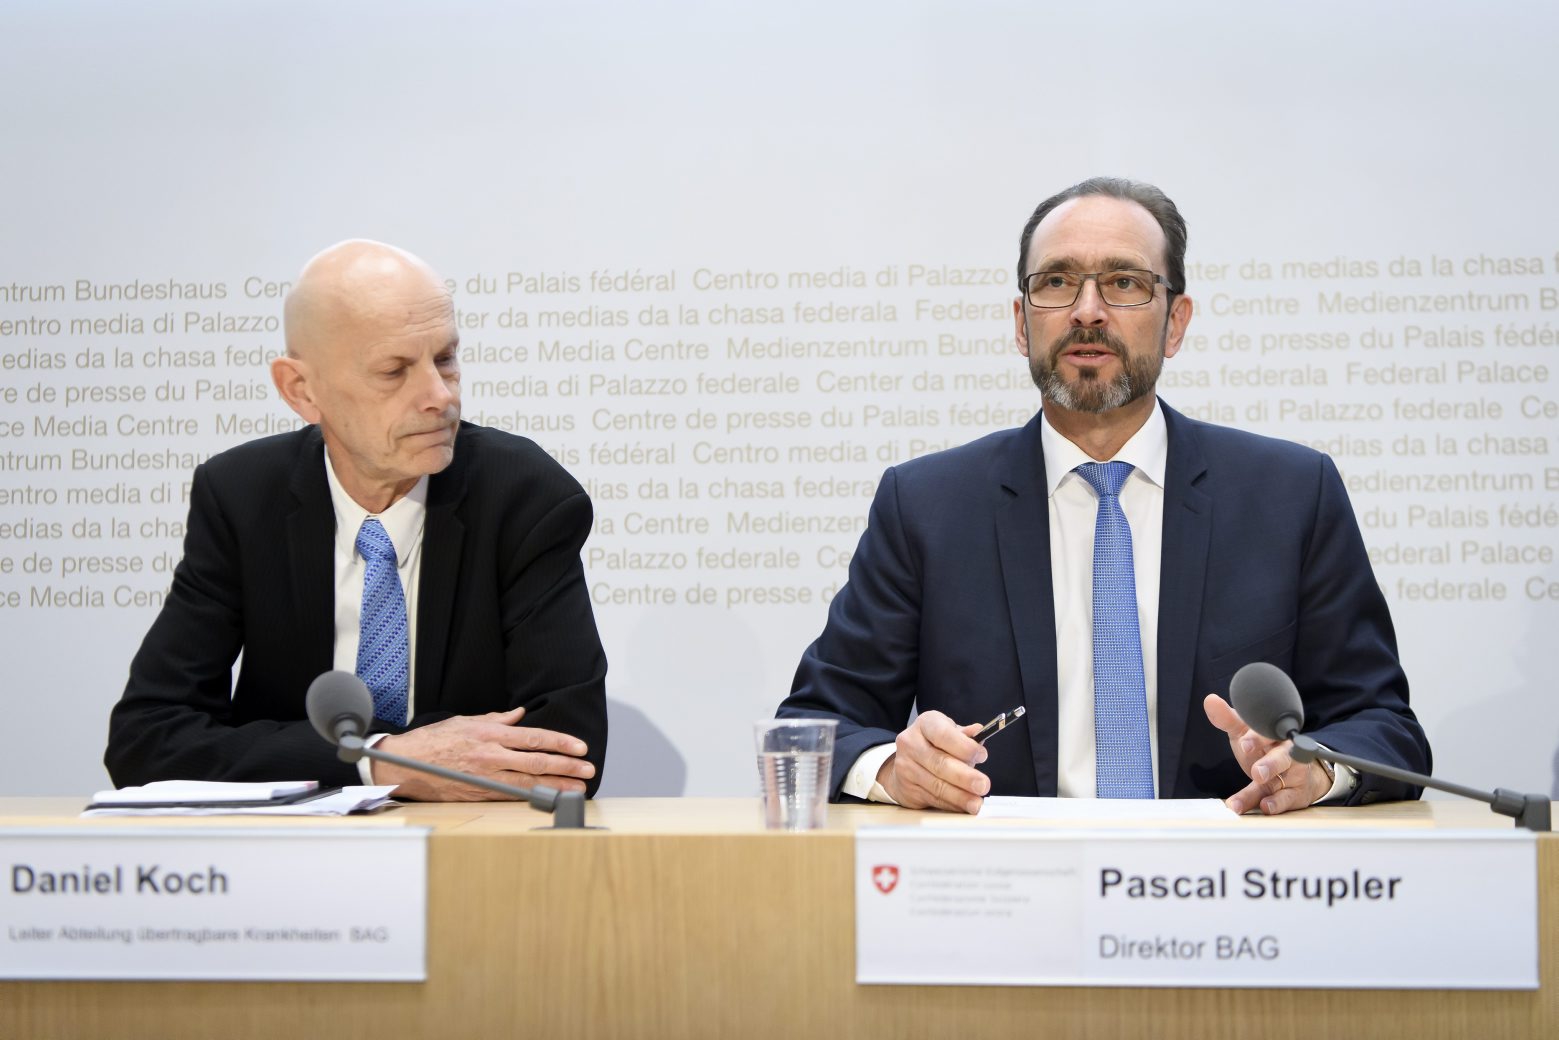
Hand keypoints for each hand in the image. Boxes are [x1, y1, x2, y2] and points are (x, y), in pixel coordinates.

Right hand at [372, 706, 594, 800]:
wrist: (406, 763)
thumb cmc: (435, 740)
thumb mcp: (466, 722)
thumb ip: (496, 720)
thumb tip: (519, 715)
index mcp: (490, 734)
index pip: (534, 738)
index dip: (560, 743)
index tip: (579, 748)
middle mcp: (491, 755)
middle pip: (537, 762)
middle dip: (566, 767)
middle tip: (588, 771)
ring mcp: (486, 777)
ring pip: (528, 783)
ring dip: (556, 786)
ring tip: (577, 789)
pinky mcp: (479, 794)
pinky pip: (511, 796)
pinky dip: (533, 798)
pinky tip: (549, 799)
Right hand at [875, 710, 989, 814]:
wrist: (906, 761)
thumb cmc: (933, 744)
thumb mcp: (949, 731)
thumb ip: (965, 735)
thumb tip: (978, 732)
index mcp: (925, 724)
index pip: (944, 735)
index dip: (964, 747)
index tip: (982, 756)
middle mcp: (911, 743)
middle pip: (940, 763)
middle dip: (965, 777)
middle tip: (983, 785)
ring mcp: (906, 767)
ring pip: (936, 785)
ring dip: (960, 796)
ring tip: (976, 802)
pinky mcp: (907, 789)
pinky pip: (933, 799)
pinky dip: (951, 804)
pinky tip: (963, 806)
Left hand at [1203, 694, 1329, 814]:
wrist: (1294, 770)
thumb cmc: (1265, 748)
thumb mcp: (1245, 732)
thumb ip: (1228, 719)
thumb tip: (1210, 700)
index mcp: (1274, 734)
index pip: (1268, 732)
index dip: (1257, 737)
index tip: (1244, 743)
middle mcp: (1288, 752)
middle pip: (1282, 756)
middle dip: (1270, 764)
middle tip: (1257, 772)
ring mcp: (1293, 773)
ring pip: (1281, 781)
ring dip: (1270, 792)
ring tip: (1260, 802)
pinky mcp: (1296, 793)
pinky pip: (1287, 799)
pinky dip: (1277, 804)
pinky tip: (1266, 807)